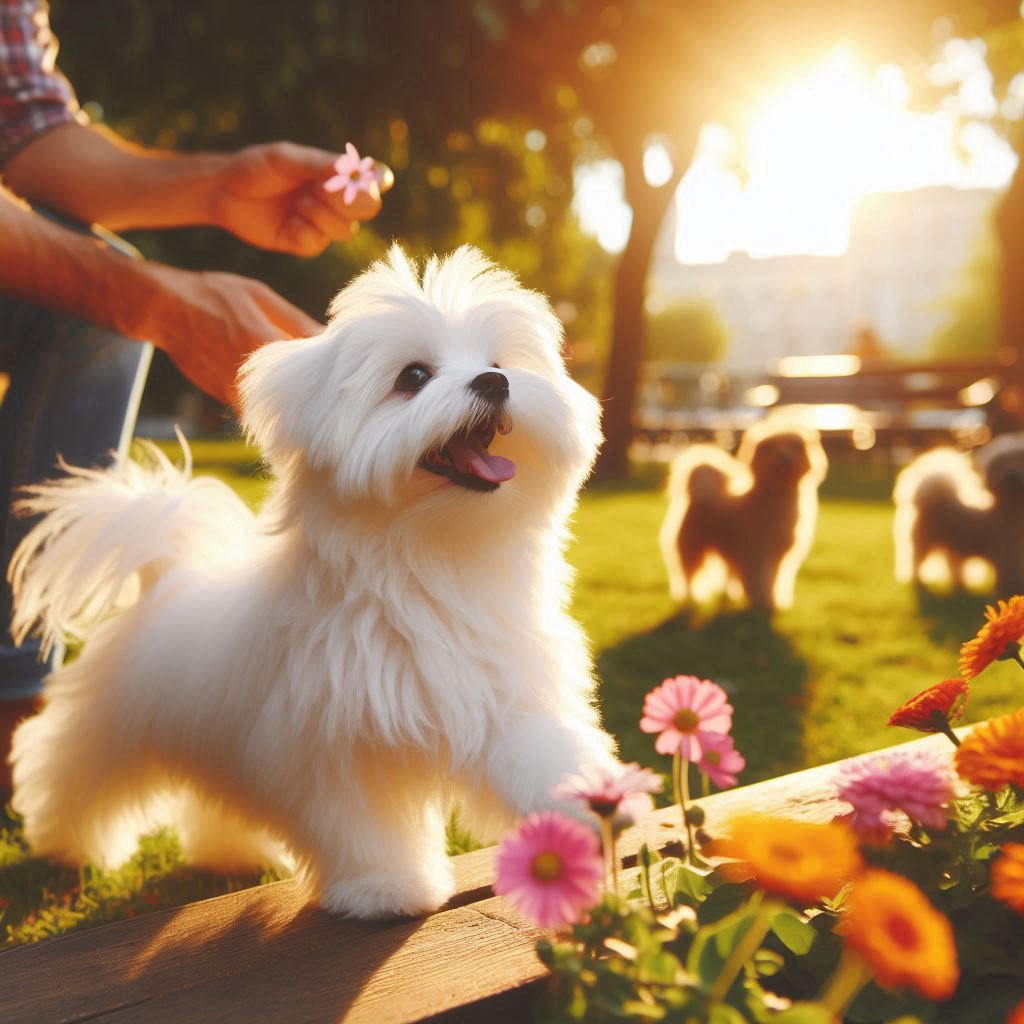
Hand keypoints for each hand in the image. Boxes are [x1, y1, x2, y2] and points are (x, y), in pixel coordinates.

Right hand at [144, 266, 320, 406]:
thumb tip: (330, 337)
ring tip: (309, 391)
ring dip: (295, 403)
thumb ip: (297, 321)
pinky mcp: (227, 401)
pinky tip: (281, 391)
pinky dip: (273, 404)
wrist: (164, 310)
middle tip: (332, 386)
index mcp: (265, 346)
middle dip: (317, 392)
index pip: (312, 369)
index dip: (331, 369)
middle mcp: (250, 376)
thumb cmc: (215, 296)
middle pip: (299, 396)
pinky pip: (259, 409)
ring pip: (279, 408)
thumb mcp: (261, 297)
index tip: (343, 366)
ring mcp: (236, 393)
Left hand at [209, 141, 385, 255]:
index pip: (377, 180)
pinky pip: (318, 243)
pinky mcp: (306, 244)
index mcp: (338, 175)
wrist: (224, 191)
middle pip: (370, 209)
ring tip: (297, 203)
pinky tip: (288, 222)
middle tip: (320, 190)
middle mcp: (336, 200)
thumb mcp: (286, 159)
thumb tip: (355, 169)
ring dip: (319, 215)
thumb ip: (320, 165)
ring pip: (345, 231)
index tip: (358, 178)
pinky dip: (303, 231)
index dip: (376, 182)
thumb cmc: (255, 168)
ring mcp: (323, 224)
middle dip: (348, 202)